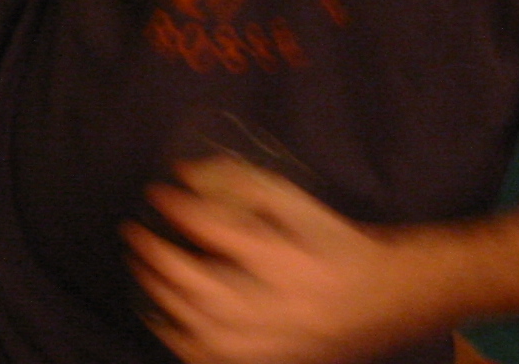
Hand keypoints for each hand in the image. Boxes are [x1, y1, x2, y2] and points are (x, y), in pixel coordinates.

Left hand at [123, 157, 434, 363]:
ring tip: (142, 266)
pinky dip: (179, 339)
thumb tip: (185, 173)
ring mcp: (272, 343)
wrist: (383, 299)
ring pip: (200, 328)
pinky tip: (161, 316)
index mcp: (289, 260)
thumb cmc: (334, 243)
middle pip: (202, 286)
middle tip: (134, 233)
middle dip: (159, 258)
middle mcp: (279, 307)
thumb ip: (244, 185)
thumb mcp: (298, 203)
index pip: (220, 232)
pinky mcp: (267, 362)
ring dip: (161, 295)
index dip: (181, 210)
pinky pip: (210, 358)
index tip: (157, 193)